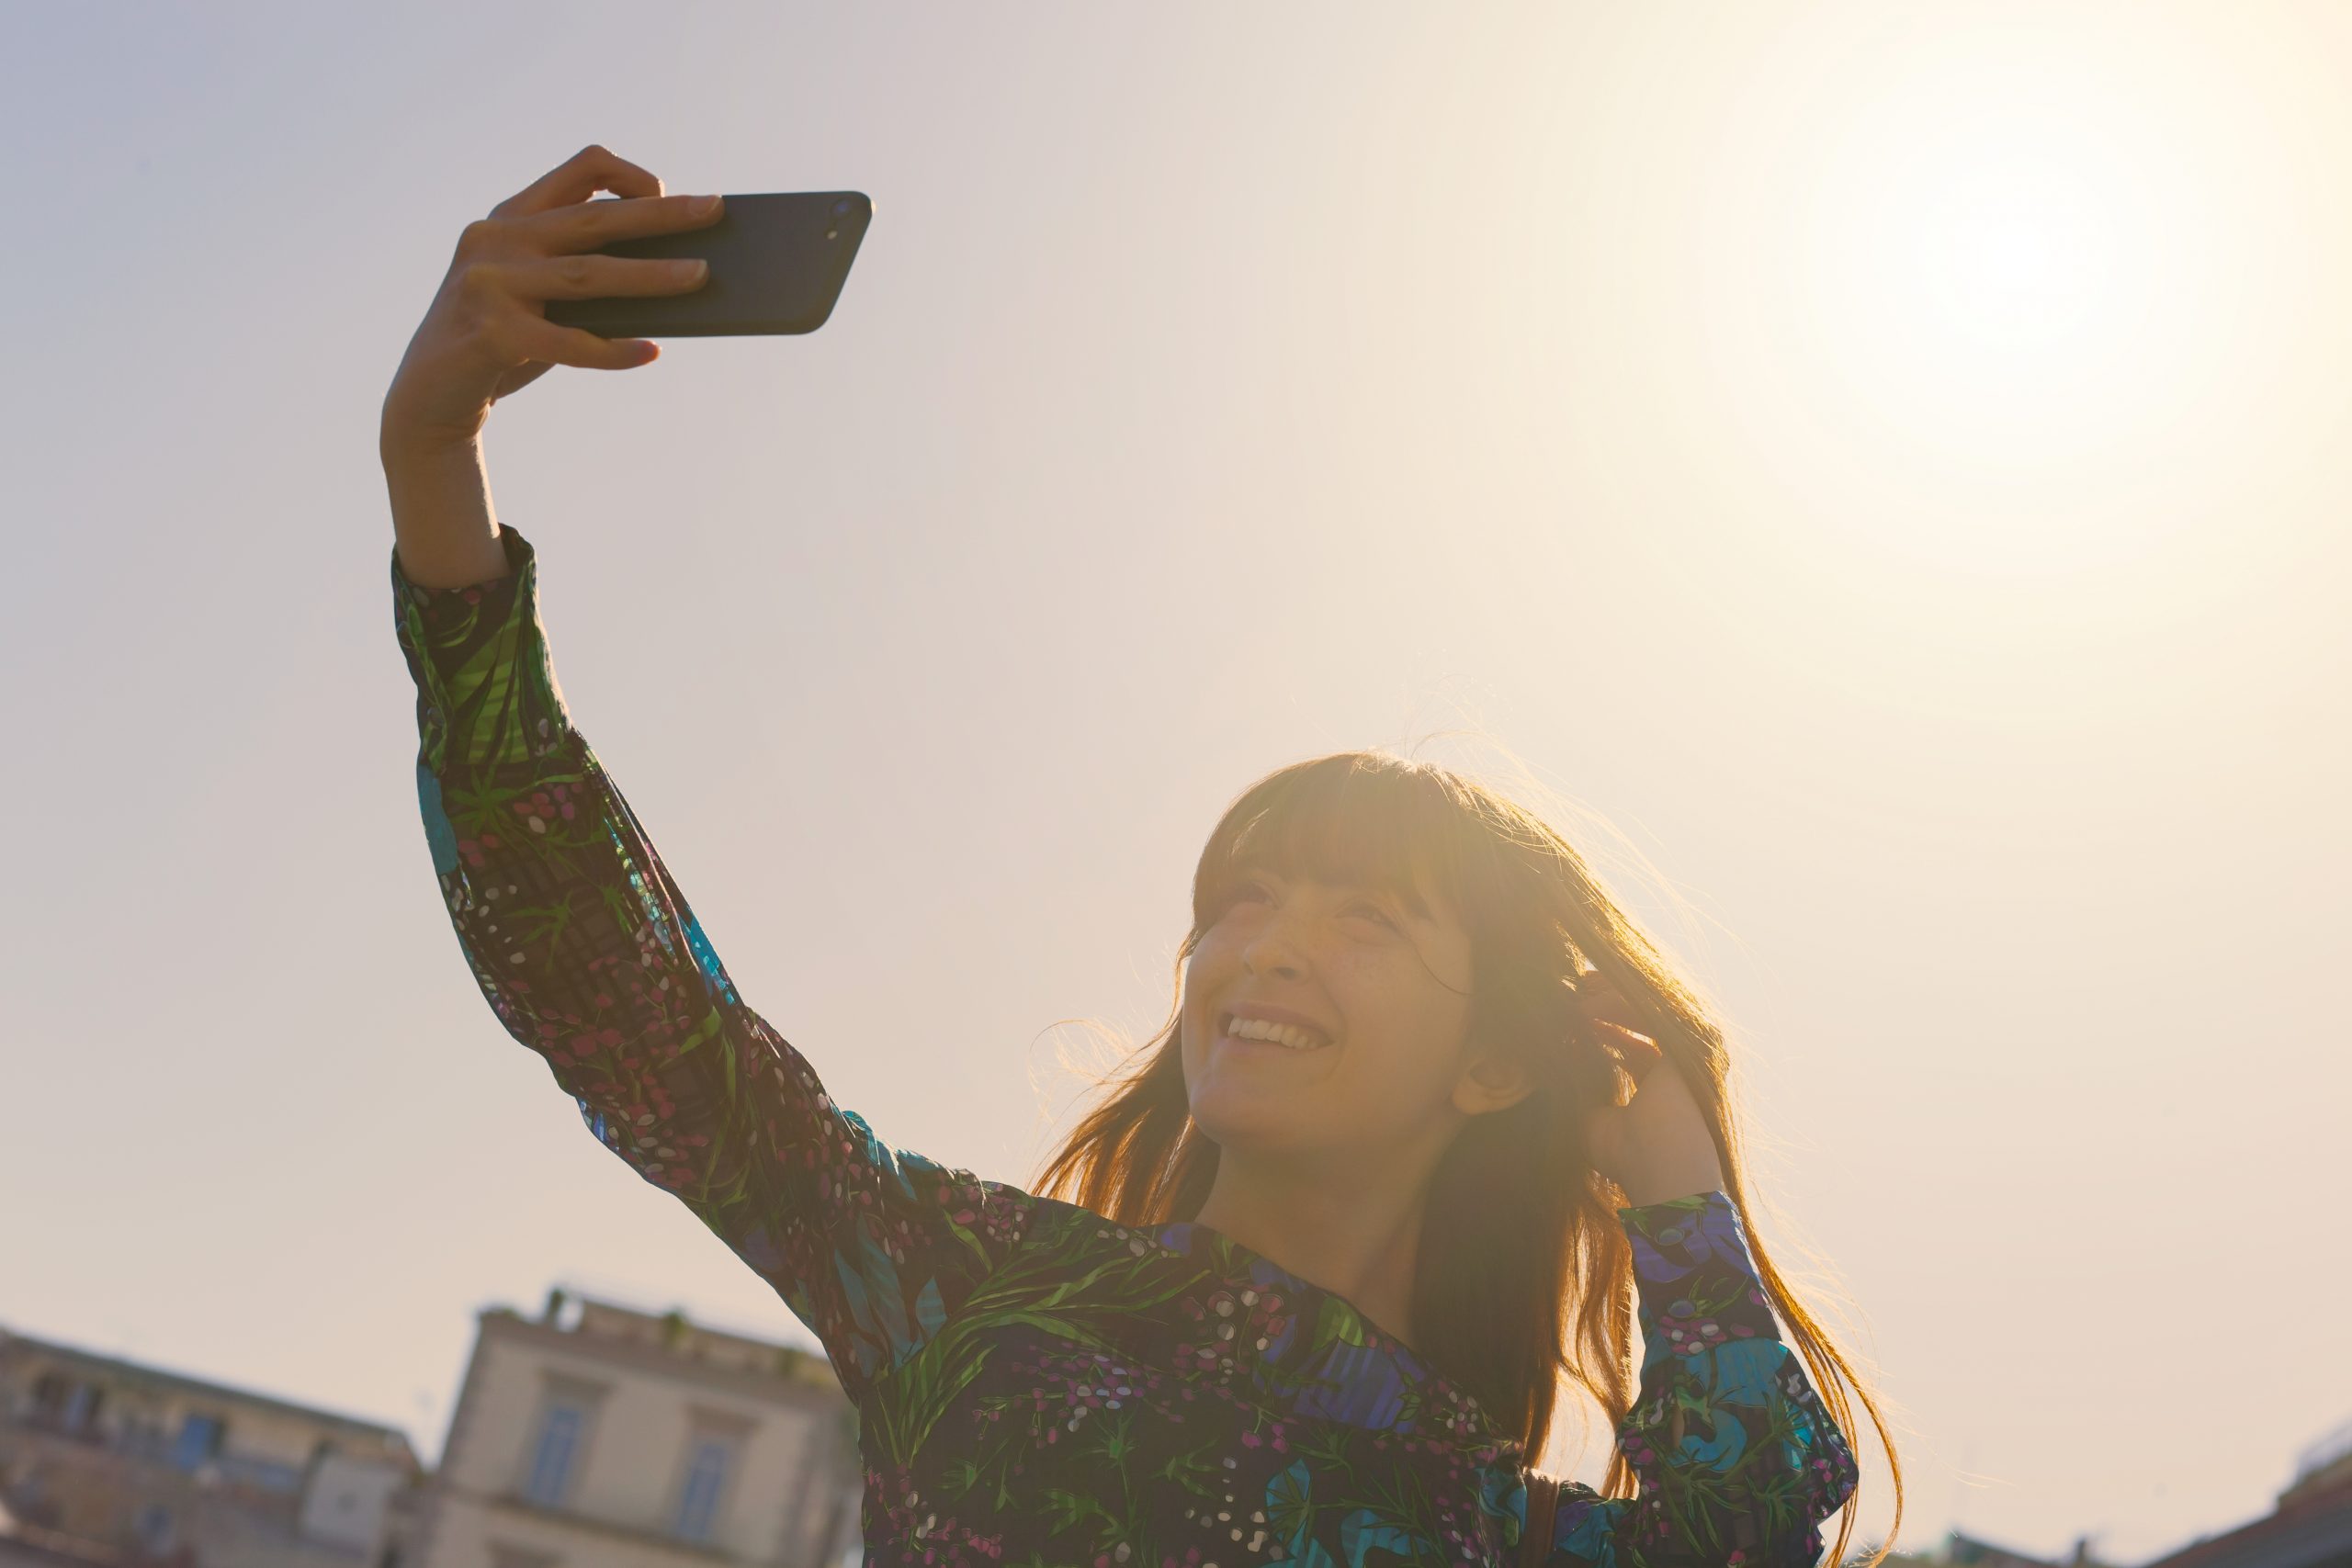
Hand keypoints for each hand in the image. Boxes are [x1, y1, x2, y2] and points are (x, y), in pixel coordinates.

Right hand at [380, 145, 723, 453]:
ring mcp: (489, 282)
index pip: (581, 169)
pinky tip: (651, 352)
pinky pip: (567, 342)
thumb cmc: (502, 342)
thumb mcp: (539, 296)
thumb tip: (674, 276)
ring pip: (587, 274)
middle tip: (714, 209)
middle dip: (661, 214)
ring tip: (700, 276)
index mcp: (513, 217)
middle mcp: (497, 238)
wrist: (430, 396)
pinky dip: (613, 350)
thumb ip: (583, 275)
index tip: (667, 196)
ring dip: (651, 275)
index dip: (631, 177)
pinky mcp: (489, 331)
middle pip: (595, 217)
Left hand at [1573, 971, 1726, 1207]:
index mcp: (1660, 1085)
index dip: (1599, 1025)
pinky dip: (1617, 1005)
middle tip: (1572, 990)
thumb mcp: (1592, 1117)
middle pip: (1642, 1018)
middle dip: (1605, 1001)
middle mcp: (1679, 1066)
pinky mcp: (1694, 1046)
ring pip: (1648, 1009)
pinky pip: (1652, 1011)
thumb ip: (1579, 1085)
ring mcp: (1690, 1055)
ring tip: (1573, 995)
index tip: (1566, 1017)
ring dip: (1607, 998)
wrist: (1662, 1173)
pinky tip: (1585, 1010)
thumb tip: (1558, 1053)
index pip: (1631, 1041)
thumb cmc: (1627, 1157)